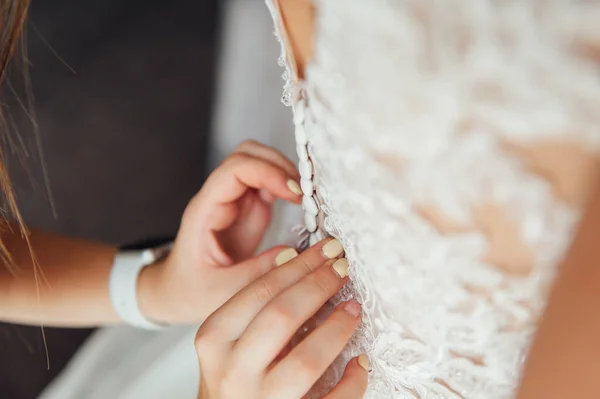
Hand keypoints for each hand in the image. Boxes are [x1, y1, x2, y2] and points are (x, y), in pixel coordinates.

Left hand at [139, 141, 302, 323]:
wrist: (178, 292)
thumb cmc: (189, 291)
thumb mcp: (218, 293)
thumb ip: (254, 276)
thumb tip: (293, 254)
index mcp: (205, 211)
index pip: (235, 170)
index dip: (267, 173)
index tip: (294, 193)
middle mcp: (220, 198)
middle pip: (248, 155)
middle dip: (280, 166)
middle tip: (305, 194)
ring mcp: (236, 201)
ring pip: (262, 163)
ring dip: (286, 173)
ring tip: (307, 200)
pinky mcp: (250, 210)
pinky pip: (271, 184)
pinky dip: (289, 188)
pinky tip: (302, 207)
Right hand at [195, 238, 368, 398]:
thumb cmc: (231, 375)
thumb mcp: (226, 335)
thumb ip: (252, 299)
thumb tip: (290, 257)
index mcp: (215, 340)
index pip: (259, 292)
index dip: (297, 267)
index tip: (324, 251)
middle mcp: (233, 371)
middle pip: (281, 317)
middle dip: (318, 286)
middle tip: (341, 268)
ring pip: (305, 362)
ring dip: (336, 330)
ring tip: (354, 309)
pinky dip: (351, 382)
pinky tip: (359, 362)